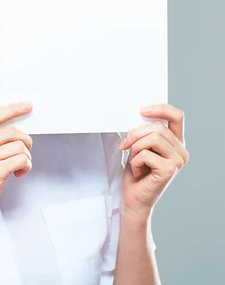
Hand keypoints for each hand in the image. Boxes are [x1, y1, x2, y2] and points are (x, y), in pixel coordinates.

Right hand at [0, 103, 32, 224]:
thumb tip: (16, 131)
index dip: (12, 109)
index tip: (27, 106)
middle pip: (12, 131)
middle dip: (26, 142)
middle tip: (26, 153)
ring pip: (19, 146)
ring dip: (26, 157)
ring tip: (20, 167)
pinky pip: (21, 159)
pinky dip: (26, 166)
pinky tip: (19, 174)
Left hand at [118, 103, 188, 219]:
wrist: (134, 197)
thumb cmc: (137, 172)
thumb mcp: (140, 146)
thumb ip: (146, 132)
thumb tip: (140, 115)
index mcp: (176, 142)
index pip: (177, 116)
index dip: (160, 109)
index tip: (142, 110)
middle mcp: (181, 151)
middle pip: (157, 127)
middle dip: (135, 134)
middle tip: (124, 146)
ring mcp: (178, 161)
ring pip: (152, 138)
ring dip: (135, 148)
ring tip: (134, 161)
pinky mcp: (169, 170)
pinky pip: (145, 154)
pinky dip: (135, 161)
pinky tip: (138, 171)